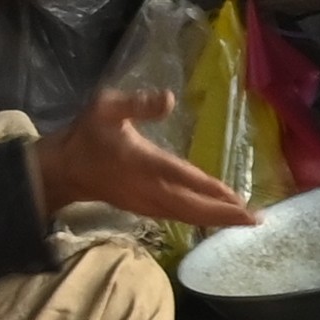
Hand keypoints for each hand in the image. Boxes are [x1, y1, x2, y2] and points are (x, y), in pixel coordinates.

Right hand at [28, 91, 259, 234]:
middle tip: (256, 219)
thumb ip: (138, 103)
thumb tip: (170, 98)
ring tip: (246, 221)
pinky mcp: (145, 209)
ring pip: (187, 215)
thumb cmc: (87, 134)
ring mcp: (146, 203)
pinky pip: (178, 217)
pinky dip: (201, 219)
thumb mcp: (106, 107)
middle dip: (224, 213)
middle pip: (192, 206)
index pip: (181, 176)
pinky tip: (219, 219)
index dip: (208, 188)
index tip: (236, 196)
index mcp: (142, 162)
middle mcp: (148, 188)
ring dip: (217, 220)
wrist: (63, 169)